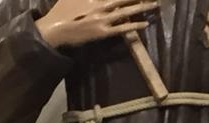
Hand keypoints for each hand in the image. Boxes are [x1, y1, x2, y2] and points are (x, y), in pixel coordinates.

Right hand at [35, 0, 158, 47]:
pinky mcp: (101, 32)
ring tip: (155, 4)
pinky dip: (134, 26)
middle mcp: (101, 4)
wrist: (53, 31)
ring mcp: (102, 19)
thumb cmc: (60, 12)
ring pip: (127, 11)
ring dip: (143, 7)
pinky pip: (121, 28)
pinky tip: (144, 24)